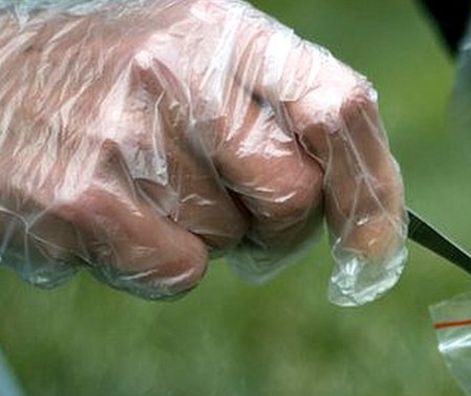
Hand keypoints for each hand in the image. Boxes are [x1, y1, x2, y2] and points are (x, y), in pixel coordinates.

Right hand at [0, 0, 405, 303]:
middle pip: (295, 196)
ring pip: (231, 241)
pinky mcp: (82, 203)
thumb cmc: (116, 78)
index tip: (372, 241)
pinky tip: (115, 214)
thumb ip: (288, 113)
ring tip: (147, 182)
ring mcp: (127, 140)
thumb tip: (370, 220)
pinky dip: (158, 261)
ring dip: (207, 233)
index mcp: (226, 33)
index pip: (339, 109)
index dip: (372, 188)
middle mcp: (179, 75)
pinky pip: (176, 272)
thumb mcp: (206, 56)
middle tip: (237, 206)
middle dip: (280, 225)